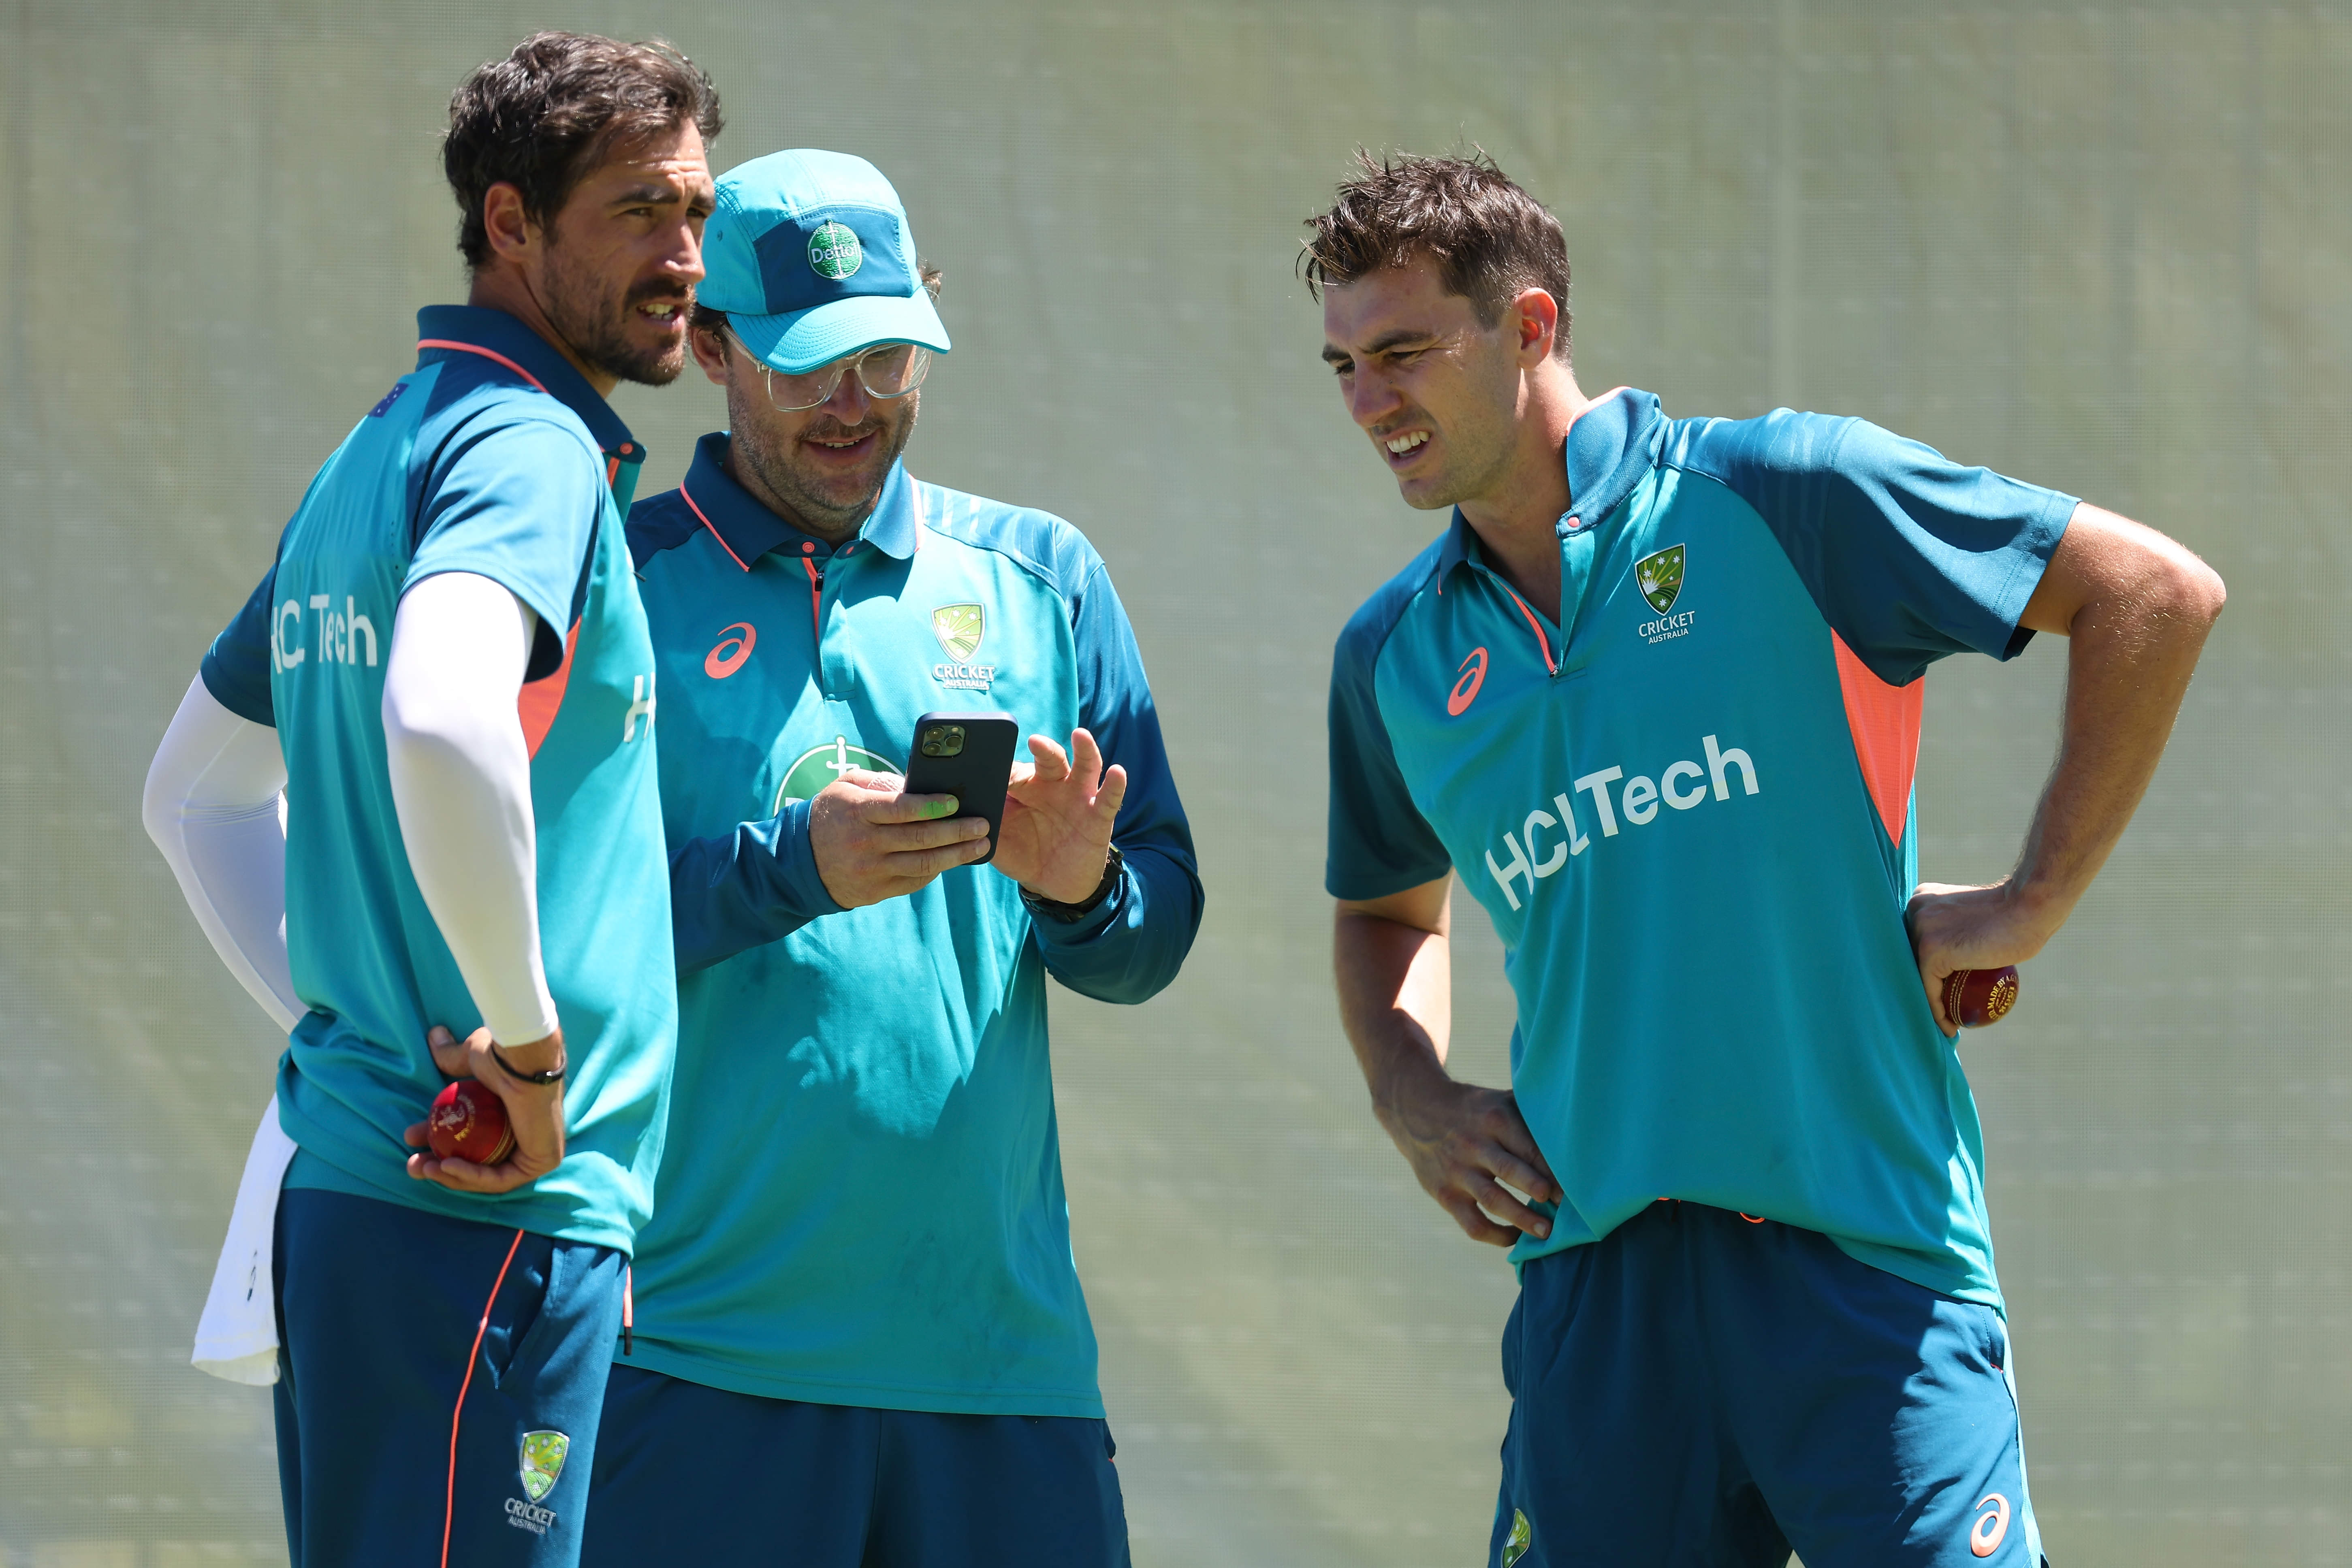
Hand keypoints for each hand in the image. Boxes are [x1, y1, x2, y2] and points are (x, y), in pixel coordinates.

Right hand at [404, 1023, 565, 1192]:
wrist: (522, 1059)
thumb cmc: (503, 1056)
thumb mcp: (471, 1059)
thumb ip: (453, 1056)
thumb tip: (435, 1034)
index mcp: (512, 1116)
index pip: (472, 1140)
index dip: (439, 1143)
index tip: (412, 1138)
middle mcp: (527, 1136)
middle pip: (477, 1162)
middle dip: (440, 1168)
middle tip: (412, 1164)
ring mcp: (537, 1151)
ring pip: (486, 1174)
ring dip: (450, 1176)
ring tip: (421, 1167)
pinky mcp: (542, 1161)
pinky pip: (499, 1179)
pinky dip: (470, 1176)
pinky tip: (445, 1167)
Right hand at [809, 766, 991, 908]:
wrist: (799, 862)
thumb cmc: (831, 815)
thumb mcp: (845, 788)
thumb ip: (879, 783)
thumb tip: (918, 784)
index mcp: (857, 813)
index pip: (901, 809)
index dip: (932, 806)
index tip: (956, 802)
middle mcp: (865, 843)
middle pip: (919, 838)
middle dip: (956, 832)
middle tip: (982, 825)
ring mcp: (871, 870)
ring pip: (923, 864)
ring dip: (956, 855)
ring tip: (980, 845)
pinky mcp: (876, 891)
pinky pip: (914, 880)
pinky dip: (936, 869)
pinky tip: (953, 859)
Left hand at [994, 729, 1127, 902]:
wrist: (1053, 883)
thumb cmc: (1022, 853)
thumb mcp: (997, 838)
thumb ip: (981, 821)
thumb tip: (957, 809)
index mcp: (1026, 786)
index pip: (1016, 769)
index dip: (1006, 771)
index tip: (994, 772)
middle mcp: (1054, 786)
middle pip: (1051, 760)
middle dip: (1044, 749)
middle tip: (1034, 741)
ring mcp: (1079, 798)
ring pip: (1085, 767)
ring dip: (1085, 750)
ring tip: (1081, 735)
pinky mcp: (1099, 817)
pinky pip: (1109, 798)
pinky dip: (1115, 785)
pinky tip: (1118, 772)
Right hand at [1374, 1065, 1560, 1247]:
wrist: (1417, 1110)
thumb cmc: (1475, 1108)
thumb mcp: (1501, 1100)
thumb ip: (1533, 1115)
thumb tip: (1579, 1137)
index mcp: (1494, 1119)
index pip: (1529, 1146)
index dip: (1553, 1169)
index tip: (1577, 1186)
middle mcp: (1474, 1145)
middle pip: (1511, 1171)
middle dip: (1540, 1190)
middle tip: (1566, 1207)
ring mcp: (1457, 1171)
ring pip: (1494, 1201)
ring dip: (1523, 1219)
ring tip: (1547, 1232)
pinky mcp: (1445, 1194)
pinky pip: (1473, 1224)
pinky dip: (1496, 1235)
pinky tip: (1515, 1237)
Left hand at [1905, 880, 2059, 1036]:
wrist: (2029, 909)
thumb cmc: (2014, 915)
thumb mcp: (1973, 916)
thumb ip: (1955, 928)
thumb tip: (1953, 957)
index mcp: (1921, 900)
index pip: (1913, 942)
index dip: (1921, 970)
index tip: (1938, 991)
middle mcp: (1914, 911)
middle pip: (1910, 960)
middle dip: (1920, 988)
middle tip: (1941, 1010)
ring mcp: (1920, 931)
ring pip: (1918, 978)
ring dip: (1929, 1005)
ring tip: (1945, 1022)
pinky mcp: (1930, 950)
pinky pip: (1930, 991)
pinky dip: (1938, 1013)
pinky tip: (1951, 1027)